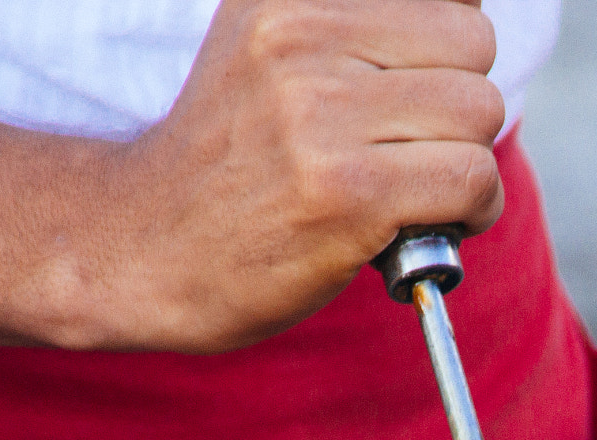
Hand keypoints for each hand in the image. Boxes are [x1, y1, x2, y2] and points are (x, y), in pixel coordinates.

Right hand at [0, 0, 504, 351]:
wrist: (120, 257)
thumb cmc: (199, 171)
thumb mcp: (265, 62)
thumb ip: (341, 32)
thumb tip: (456, 25)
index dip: (438, 54)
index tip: (398, 88)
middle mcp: (304, 34)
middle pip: (473, 51)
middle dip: (447, 109)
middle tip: (372, 153)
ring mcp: (322, 108)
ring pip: (476, 121)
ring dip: (447, 168)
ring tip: (364, 195)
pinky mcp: (337, 184)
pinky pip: (466, 185)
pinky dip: (446, 221)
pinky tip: (375, 237)